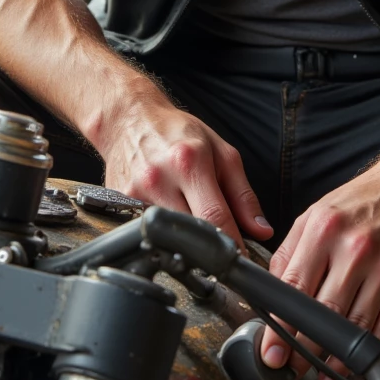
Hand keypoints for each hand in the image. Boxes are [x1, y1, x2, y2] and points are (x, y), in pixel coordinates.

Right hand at [95, 88, 272, 248]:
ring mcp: (134, 192)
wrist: (130, 119)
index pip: (215, 217)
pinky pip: (144, 230)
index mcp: (190, 162)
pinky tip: (166, 226)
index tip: (241, 261)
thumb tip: (261, 230)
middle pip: (188, 232)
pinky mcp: (118, 201)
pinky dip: (159, 235)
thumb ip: (243, 194)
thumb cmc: (177, 133)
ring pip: (165, 237)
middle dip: (207, 250)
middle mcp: (159, 178)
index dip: (231, 245)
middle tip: (220, 257)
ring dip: (182, 244)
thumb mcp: (221, 153)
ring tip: (192, 238)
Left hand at [260, 145, 379, 379]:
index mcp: (324, 229)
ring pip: (354, 327)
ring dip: (335, 358)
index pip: (295, 288)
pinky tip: (355, 362)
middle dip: (303, 349)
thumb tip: (271, 290)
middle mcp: (355, 248)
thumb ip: (291, 251)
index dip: (280, 326)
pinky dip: (368, 350)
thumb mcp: (317, 213)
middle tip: (291, 368)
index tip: (271, 351)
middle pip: (324, 313)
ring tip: (321, 374)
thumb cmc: (364, 199)